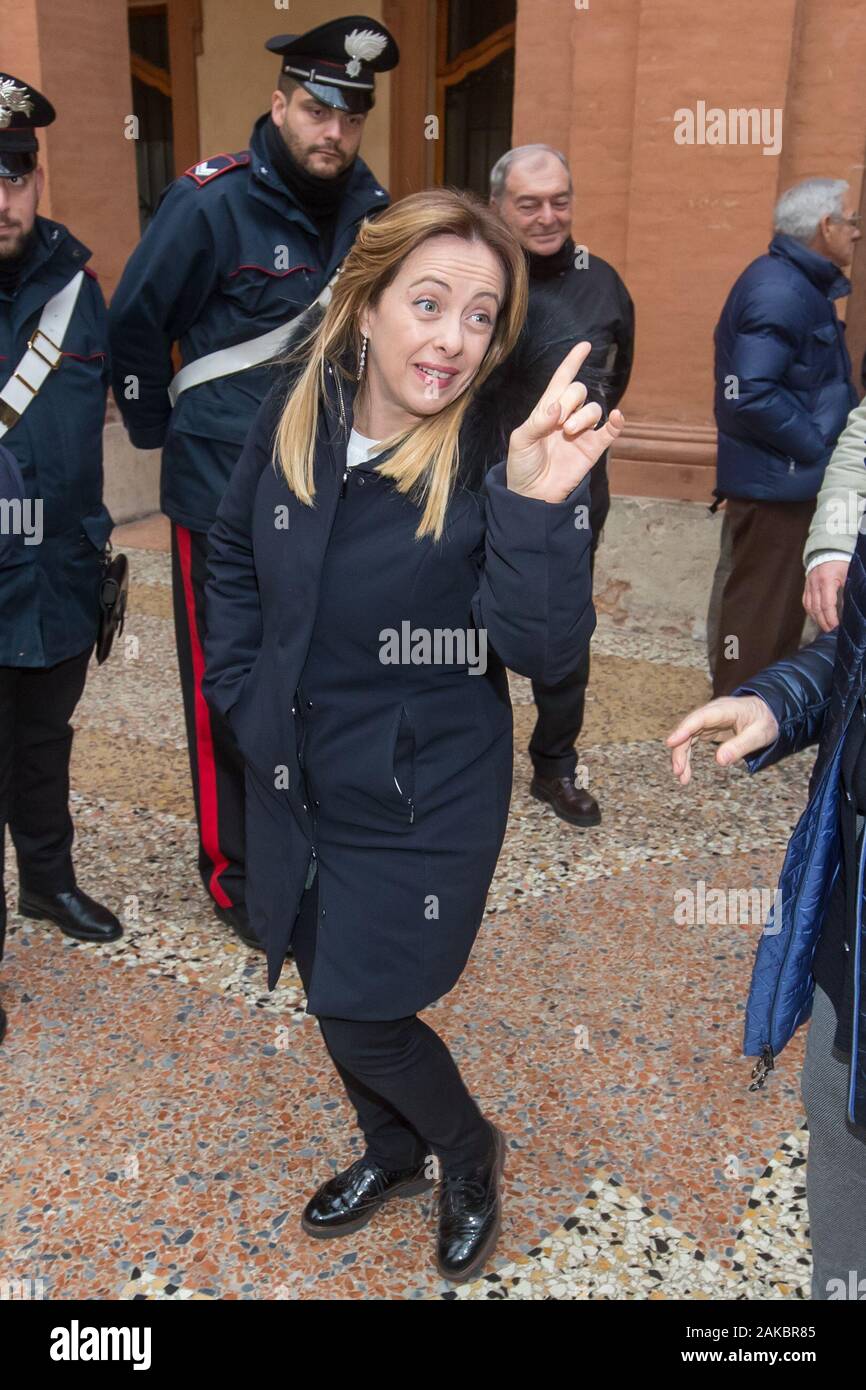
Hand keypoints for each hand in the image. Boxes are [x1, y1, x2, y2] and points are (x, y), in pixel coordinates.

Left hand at [506, 341, 624, 501]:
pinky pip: (610, 430)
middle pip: (578, 391)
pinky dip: (616, 422)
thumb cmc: (522, 465)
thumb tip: (558, 407)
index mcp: (546, 410)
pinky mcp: (592, 449)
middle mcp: (566, 417)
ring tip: (569, 432)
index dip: (572, 362)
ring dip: (583, 416)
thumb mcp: (521, 440)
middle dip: (571, 400)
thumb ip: (538, 421)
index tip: (584, 346)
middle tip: (559, 422)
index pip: (562, 380)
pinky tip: (616, 417)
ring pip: (593, 409)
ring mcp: (581, 432)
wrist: (531, 495)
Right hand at [665, 695, 778, 786]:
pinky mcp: (707, 729)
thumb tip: (720, 761)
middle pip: (689, 729)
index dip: (684, 729)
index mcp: (725, 709)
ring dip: (681, 756)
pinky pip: (692, 741)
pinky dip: (687, 756)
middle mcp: (712, 713)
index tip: (671, 742)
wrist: (768, 712)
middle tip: (678, 772)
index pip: (700, 718)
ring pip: (687, 737)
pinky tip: (685, 771)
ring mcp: (708, 721)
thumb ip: (741, 746)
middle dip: (680, 750)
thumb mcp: (760, 734)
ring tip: (682, 777)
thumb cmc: (765, 720)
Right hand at [803, 559, 847, 632]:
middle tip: (831, 631)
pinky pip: (806, 603)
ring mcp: (808, 586)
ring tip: (825, 627)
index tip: (836, 627)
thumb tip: (846, 610)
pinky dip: (811, 612)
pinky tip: (817, 618)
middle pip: (817, 608)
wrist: (827, 551)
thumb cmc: (840, 562)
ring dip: (817, 619)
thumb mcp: (847, 576)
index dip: (831, 618)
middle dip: (824, 622)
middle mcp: (814, 584)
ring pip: (810, 607)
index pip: (827, 604)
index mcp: (826, 580)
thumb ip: (846, 592)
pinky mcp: (806, 587)